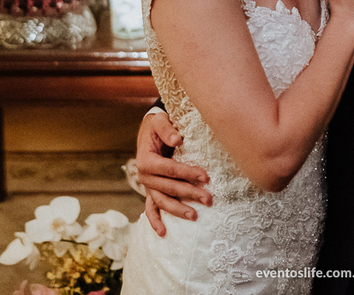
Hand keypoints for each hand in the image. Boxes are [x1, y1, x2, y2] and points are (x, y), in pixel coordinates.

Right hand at [135, 111, 211, 236]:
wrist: (150, 131)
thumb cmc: (157, 125)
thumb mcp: (159, 120)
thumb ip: (167, 128)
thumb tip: (178, 140)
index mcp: (146, 160)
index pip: (170, 169)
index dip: (188, 173)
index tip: (206, 177)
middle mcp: (144, 176)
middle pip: (169, 188)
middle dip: (190, 194)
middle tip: (209, 199)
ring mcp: (148, 186)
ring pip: (162, 201)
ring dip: (178, 210)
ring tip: (195, 216)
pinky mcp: (151, 191)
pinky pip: (151, 208)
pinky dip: (155, 221)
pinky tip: (163, 233)